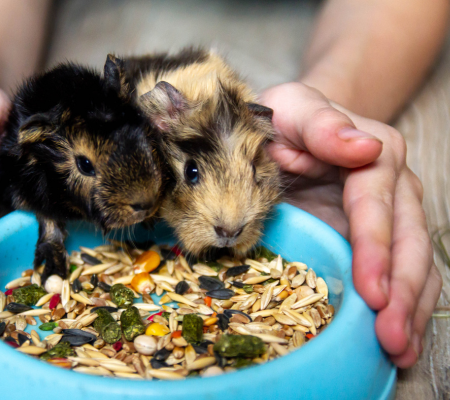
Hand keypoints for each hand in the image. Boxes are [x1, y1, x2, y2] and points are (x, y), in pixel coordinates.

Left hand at [260, 82, 441, 367]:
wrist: (295, 126)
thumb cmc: (287, 119)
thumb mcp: (292, 109)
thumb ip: (321, 124)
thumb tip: (364, 147)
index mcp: (374, 155)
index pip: (378, 206)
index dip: (376, 249)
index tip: (373, 291)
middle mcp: (394, 188)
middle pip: (408, 242)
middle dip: (402, 291)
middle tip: (390, 337)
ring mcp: (392, 216)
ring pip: (414, 264)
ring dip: (410, 310)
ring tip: (399, 350)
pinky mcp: (379, 239)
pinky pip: (401, 274)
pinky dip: (402, 308)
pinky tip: (399, 340)